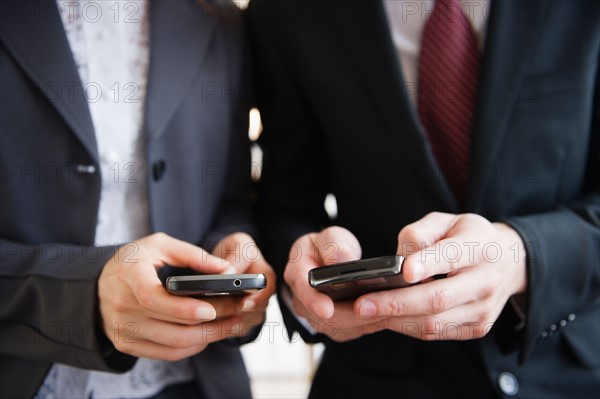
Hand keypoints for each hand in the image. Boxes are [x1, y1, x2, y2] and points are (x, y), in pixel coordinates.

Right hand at [98, 232, 273, 360]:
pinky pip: (167, 353)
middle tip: (237, 313)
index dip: (183, 308)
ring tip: (231, 324)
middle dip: (210, 322)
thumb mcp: (159, 245)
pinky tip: (209, 334)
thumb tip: (225, 270)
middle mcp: (122, 307)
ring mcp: (123, 329)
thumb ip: (192, 255)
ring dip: (207, 337)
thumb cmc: (134, 260)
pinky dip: (193, 347)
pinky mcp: (127, 344)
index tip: (210, 309)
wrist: (99, 283)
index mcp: (129, 276)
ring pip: (173, 344)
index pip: (152, 298)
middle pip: (171, 326)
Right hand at [284, 226, 386, 341]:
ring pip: (338, 328)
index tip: (327, 309)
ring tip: (387, 312)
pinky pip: (348, 331)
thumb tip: (342, 260)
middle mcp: (302, 299)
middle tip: (380, 311)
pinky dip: (366, 325)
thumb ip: (334, 245)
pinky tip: (383, 316)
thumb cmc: (328, 248)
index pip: (303, 289)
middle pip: (323, 317)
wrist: (328, 260)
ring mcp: (314, 316)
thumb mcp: (331, 237)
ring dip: (362, 322)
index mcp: (298, 273)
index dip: (314, 301)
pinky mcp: (330, 326)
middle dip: (352, 316)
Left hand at [354, 212, 526, 340]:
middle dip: (395, 303)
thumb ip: (420, 233)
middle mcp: (485, 281)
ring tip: (364, 313)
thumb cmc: (467, 236)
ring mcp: (483, 309)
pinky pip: (436, 333)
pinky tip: (385, 318)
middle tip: (361, 304)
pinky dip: (406, 327)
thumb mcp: (446, 220)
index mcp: (480, 246)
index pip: (452, 256)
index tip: (404, 272)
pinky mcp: (477, 328)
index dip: (428, 264)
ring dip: (395, 320)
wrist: (509, 261)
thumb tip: (398, 260)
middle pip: (438, 298)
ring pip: (434, 322)